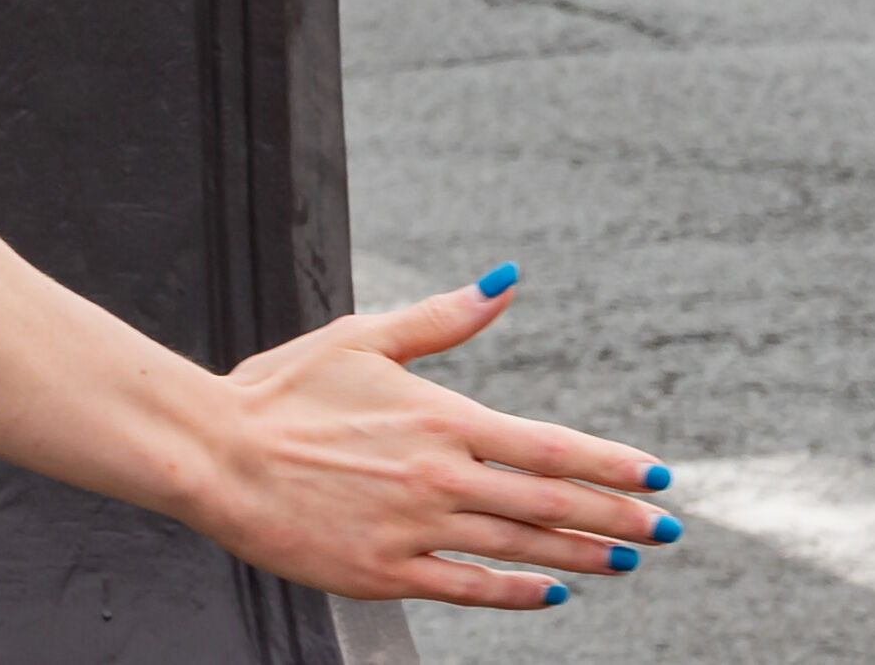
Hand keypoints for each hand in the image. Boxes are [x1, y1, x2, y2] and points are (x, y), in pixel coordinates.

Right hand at [181, 275, 677, 609]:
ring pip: (521, 550)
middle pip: (551, 504)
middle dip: (617, 516)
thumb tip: (504, 281)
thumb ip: (440, 319)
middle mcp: (437, 478)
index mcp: (437, 418)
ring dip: (582, 556)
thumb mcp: (359, 340)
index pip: (549, 446)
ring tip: (624, 559)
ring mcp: (412, 531)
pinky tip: (550, 594)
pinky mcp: (383, 572)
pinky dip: (516, 594)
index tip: (659, 474)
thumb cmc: (279, 393)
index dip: (612, 462)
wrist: (210, 453)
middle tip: (665, 528)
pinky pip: (468, 589)